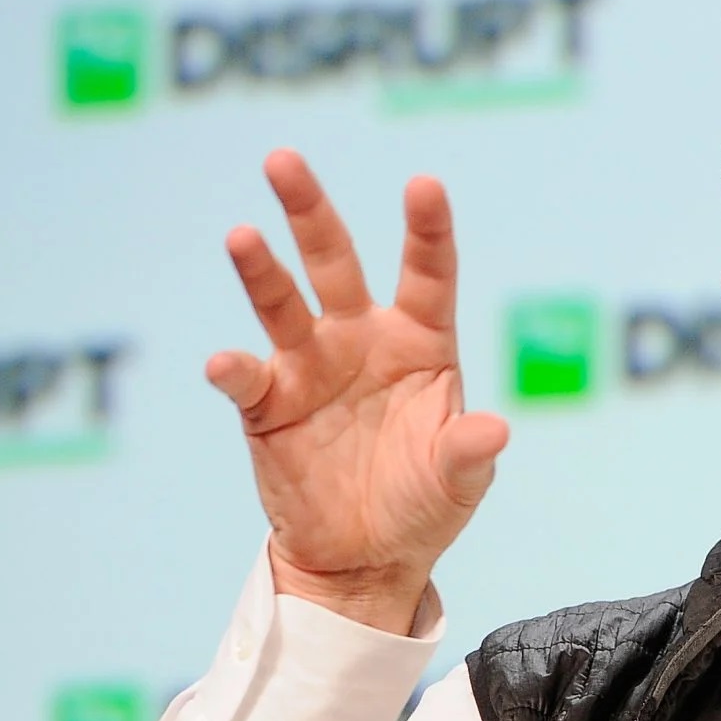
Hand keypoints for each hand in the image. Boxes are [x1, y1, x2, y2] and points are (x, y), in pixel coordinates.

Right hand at [206, 150, 507, 632]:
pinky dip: (234, 370)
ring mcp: (309, 367)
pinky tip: (226, 365)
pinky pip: (246, 379)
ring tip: (242, 236)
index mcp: (421, 343)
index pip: (427, 274)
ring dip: (260, 270)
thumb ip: (470, 452)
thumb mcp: (460, 483)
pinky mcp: (266, 406)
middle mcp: (361, 340)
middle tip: (283, 161)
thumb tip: (495, 430)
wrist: (367, 559)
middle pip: (334, 262)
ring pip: (281, 303)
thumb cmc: (424, 506)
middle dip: (309, 211)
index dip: (427, 230)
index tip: (424, 185)